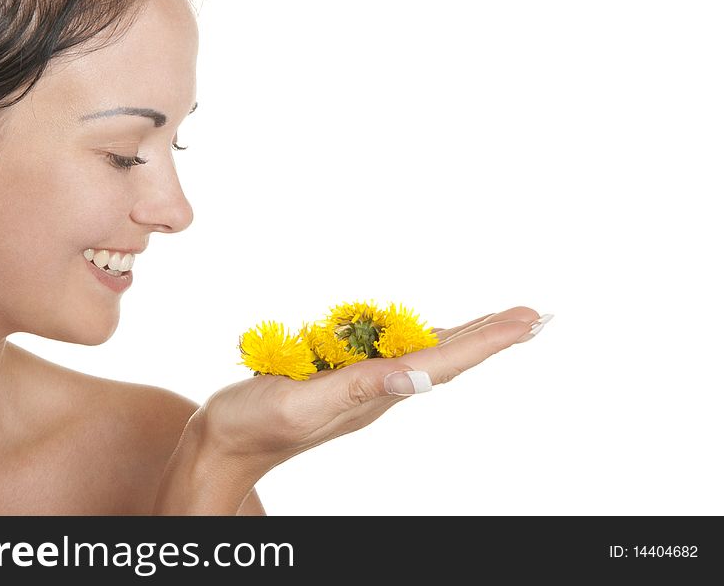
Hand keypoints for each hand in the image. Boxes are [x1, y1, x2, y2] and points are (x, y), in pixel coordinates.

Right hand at [194, 306, 543, 479]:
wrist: (225, 444)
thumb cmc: (255, 425)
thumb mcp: (301, 402)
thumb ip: (356, 389)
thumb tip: (411, 377)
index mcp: (374, 393)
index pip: (444, 362)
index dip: (489, 340)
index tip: (529, 320)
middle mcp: (378, 390)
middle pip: (447, 358)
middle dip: (492, 335)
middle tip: (534, 316)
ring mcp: (362, 386)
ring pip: (426, 355)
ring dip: (466, 337)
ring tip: (499, 322)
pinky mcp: (342, 380)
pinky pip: (394, 353)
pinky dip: (424, 338)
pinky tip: (431, 334)